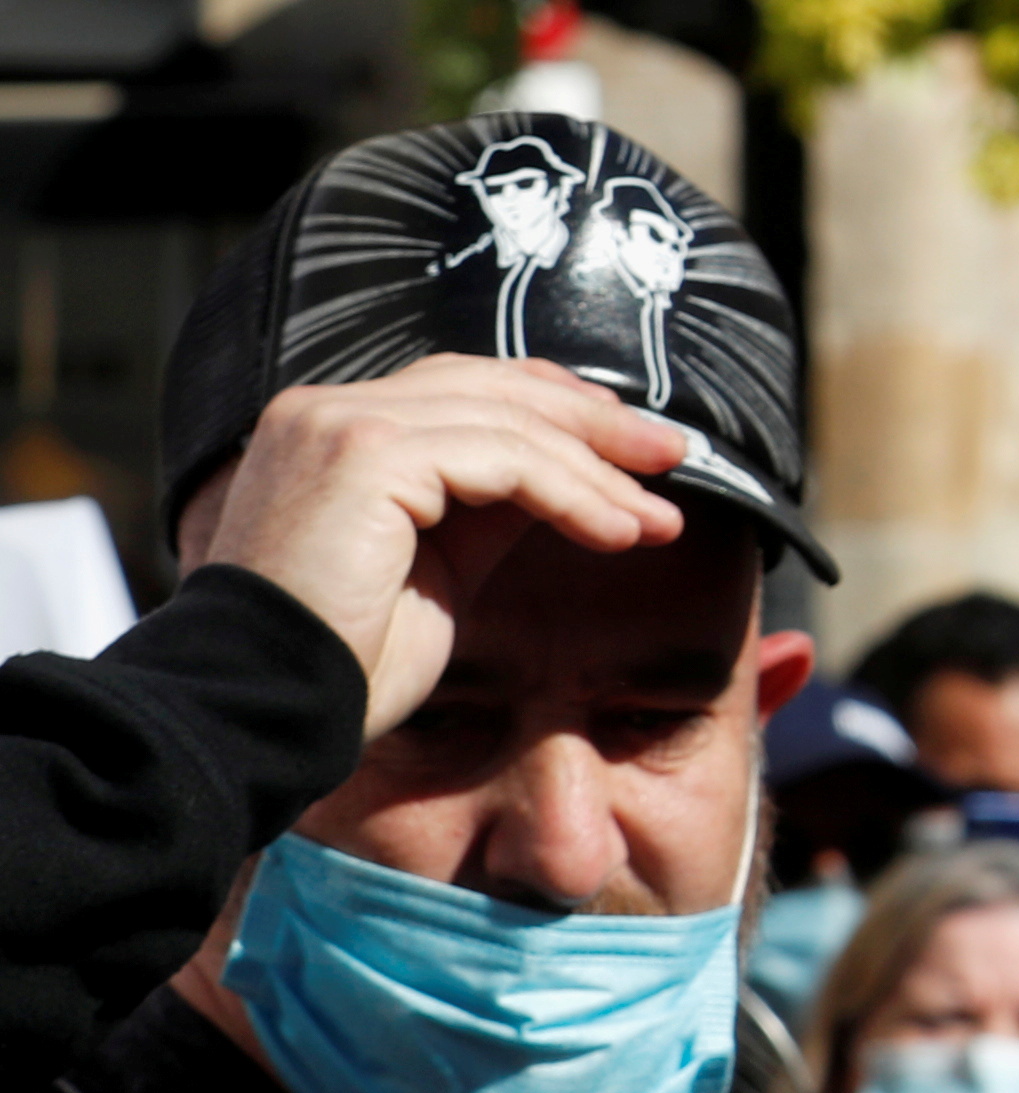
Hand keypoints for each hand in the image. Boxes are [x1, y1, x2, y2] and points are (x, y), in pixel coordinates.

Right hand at [187, 352, 688, 738]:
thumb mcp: (438, 562)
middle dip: (594, 423)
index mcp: (333, 427)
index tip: (631, 447)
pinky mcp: (366, 454)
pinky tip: (618, 531)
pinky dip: (573, 492)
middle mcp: (327, 409)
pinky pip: (504, 458)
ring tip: (658, 519)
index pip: (465, 387)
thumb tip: (573, 474)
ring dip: (599, 471)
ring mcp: (340, 423)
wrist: (272, 706)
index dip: (556, 407)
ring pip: (509, 422)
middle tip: (673, 458)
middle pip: (492, 387)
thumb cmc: (347, 656)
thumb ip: (489, 505)